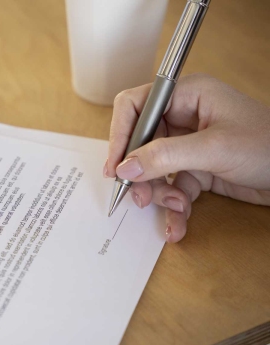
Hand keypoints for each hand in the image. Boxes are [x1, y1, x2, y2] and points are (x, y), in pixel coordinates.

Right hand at [105, 74, 269, 241]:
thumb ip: (165, 156)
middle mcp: (183, 117)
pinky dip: (173, 206)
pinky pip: (172, 187)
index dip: (120, 135)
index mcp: (186, 96)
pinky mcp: (197, 168)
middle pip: (139, 143)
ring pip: (153, 169)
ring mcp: (189, 145)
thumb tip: (125, 167)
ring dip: (158, 193)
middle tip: (138, 196)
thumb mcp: (214, 149)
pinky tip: (179, 223)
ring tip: (175, 209)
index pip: (135, 107)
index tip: (116, 167)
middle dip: (140, 173)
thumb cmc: (269, 146)